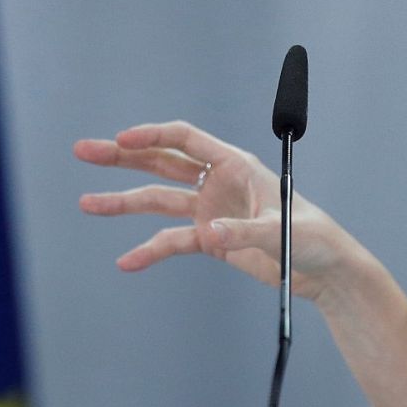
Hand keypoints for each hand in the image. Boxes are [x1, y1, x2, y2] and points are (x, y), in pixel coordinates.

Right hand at [74, 120, 361, 302]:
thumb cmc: (313, 238)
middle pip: (162, 161)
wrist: (322, 271)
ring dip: (123, 201)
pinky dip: (150, 250)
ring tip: (87, 203)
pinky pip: (172, 241)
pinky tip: (128, 262)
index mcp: (236, 165)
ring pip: (158, 198)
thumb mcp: (282, 231)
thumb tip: (210, 232)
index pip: (186, 140)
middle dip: (122, 156)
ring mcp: (211, 210)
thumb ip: (245, 231)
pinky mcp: (210, 239)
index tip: (120, 139)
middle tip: (84, 150)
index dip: (152, 136)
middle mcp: (218, 182)